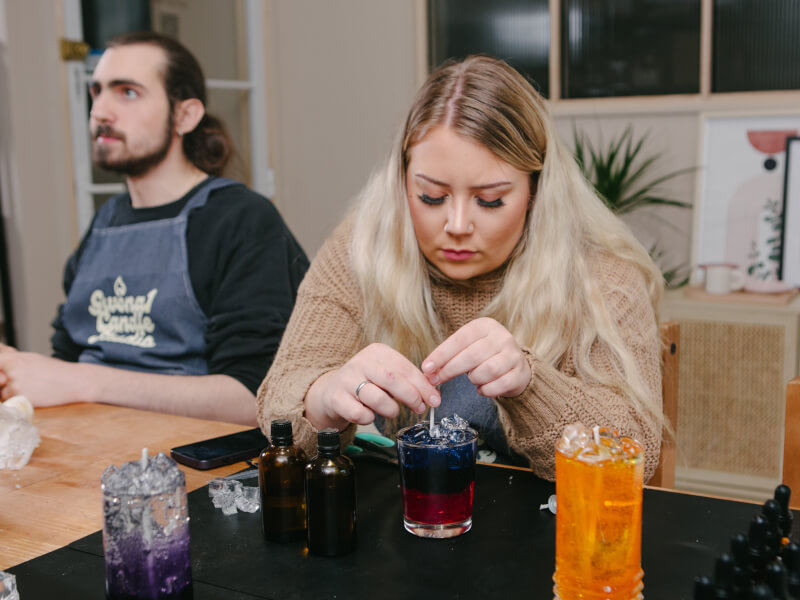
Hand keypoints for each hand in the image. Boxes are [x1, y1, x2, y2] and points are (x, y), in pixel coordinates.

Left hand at [0, 344, 84, 405]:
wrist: (74, 381)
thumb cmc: (54, 370)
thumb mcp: (33, 358)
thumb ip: (13, 361)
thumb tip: (0, 360)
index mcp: (13, 359)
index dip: (0, 370)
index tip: (4, 374)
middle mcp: (12, 371)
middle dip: (3, 382)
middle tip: (18, 381)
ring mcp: (16, 385)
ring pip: (2, 392)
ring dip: (11, 392)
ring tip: (31, 388)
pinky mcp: (21, 398)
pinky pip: (11, 401)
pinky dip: (19, 400)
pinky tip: (34, 394)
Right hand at [305, 343, 440, 429]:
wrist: (331, 392)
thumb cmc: (366, 383)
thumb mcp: (386, 375)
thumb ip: (407, 381)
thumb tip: (432, 394)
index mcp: (377, 352)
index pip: (405, 367)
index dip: (422, 385)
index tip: (434, 399)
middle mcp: (360, 362)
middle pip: (392, 379)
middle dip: (411, 396)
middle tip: (419, 408)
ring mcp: (346, 380)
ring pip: (376, 397)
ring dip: (391, 409)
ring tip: (392, 411)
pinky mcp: (336, 398)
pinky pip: (360, 413)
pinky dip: (369, 418)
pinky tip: (369, 415)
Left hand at [421, 317, 530, 397]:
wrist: (515, 365)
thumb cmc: (485, 355)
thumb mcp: (468, 347)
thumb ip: (450, 355)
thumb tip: (429, 370)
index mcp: (485, 326)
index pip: (460, 339)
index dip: (441, 354)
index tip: (427, 368)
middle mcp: (501, 337)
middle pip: (472, 356)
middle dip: (450, 370)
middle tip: (436, 380)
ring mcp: (513, 355)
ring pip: (487, 371)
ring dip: (473, 379)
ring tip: (472, 378)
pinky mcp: (520, 373)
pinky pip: (499, 385)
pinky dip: (486, 390)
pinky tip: (482, 388)